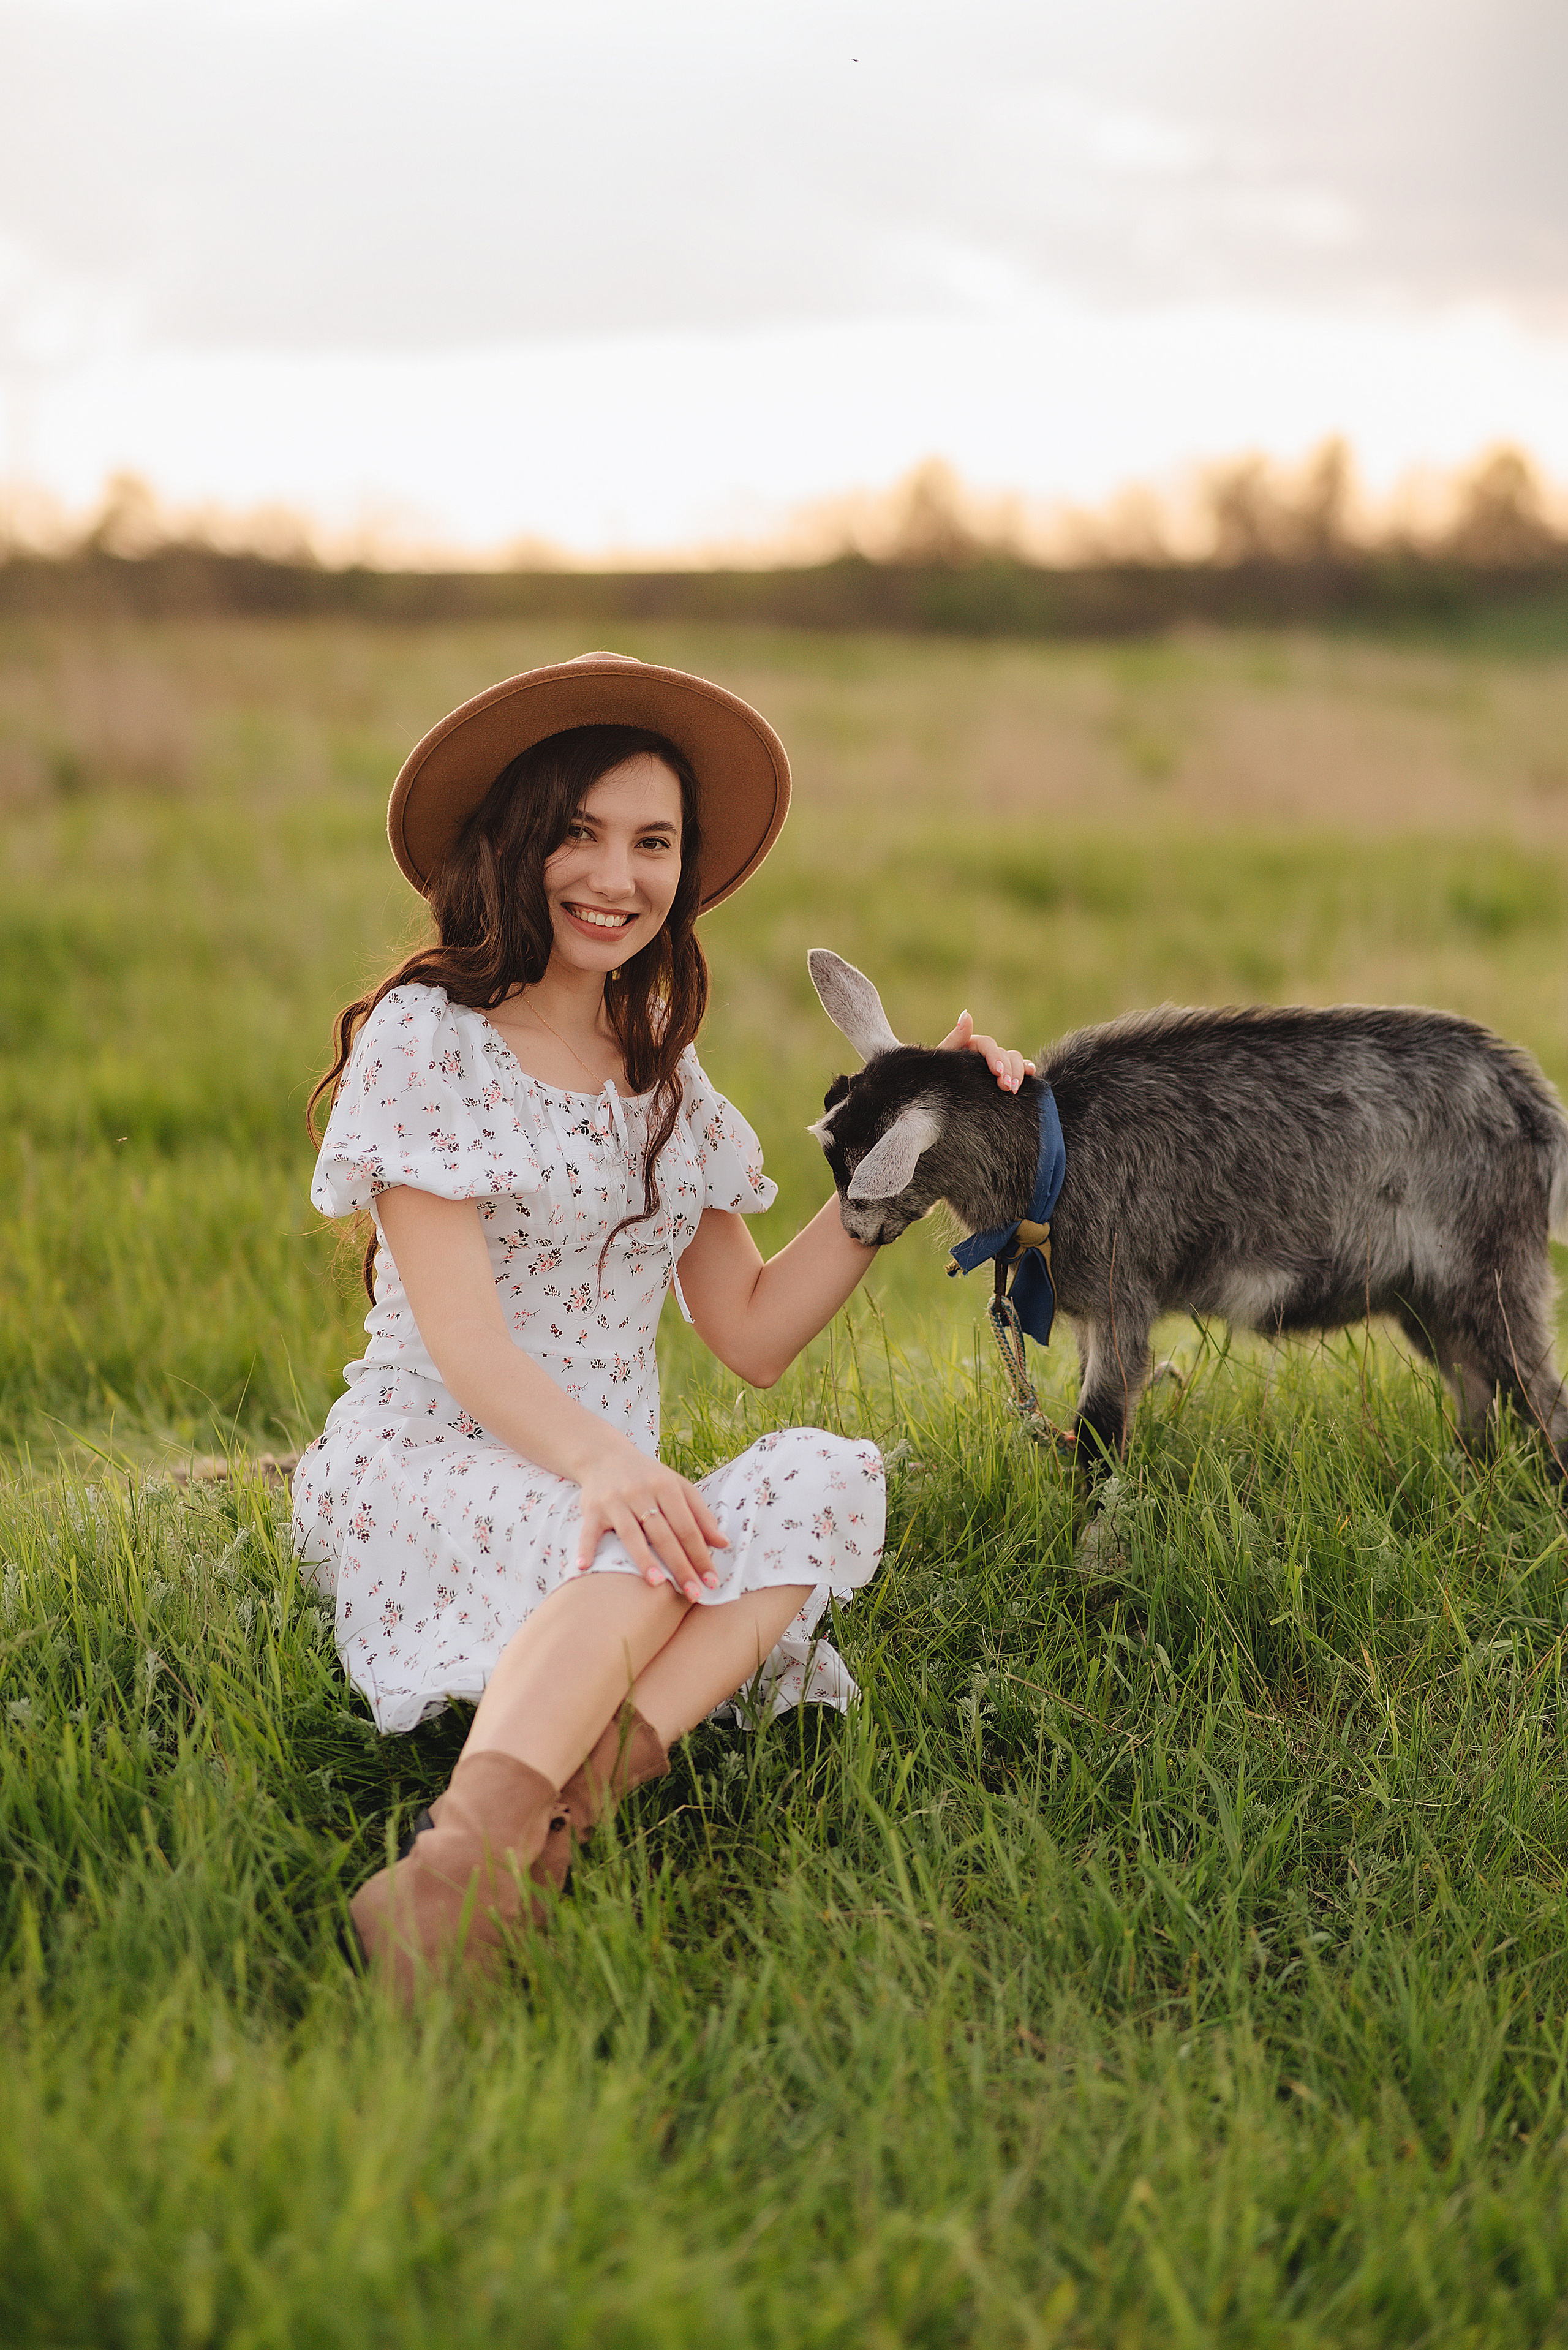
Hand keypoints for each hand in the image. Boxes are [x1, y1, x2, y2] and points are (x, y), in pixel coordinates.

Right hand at [574, 1437, 728, 1600]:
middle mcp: (641, 1493)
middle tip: (693, 1593)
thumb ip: (700, 1515)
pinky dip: (586, 1548)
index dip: (701, 1555)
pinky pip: (588, 1532)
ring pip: (631, 1534)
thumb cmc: (648, 1477)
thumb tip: (723, 1543)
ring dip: (643, 1559)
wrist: (604, 1456)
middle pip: (664, 1534)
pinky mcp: (592, 1509)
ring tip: (656, 1583)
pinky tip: (584, 1566)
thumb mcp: (678, 1487)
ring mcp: (615, 1501)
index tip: (711, 1581)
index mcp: (666, 1487)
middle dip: (680, 1565)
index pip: (687, 1526)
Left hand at [938, 1009, 1035, 1093]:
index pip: (988, 1045)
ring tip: (1013, 1090)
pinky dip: (1027, 1068)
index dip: (995, 1057)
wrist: (940, 1100)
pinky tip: (1031, 1074)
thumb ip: (955, 1038)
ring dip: (1018, 1073)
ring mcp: (997, 1064)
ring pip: (1015, 1060)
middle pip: (1004, 1054)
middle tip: (1006, 1088)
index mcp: (971, 1044)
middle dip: (1008, 1071)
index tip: (997, 1072)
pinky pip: (1021, 1068)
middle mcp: (986, 1053)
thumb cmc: (937, 1078)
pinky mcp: (1005, 1076)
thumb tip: (967, 1015)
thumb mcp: (943, 1058)